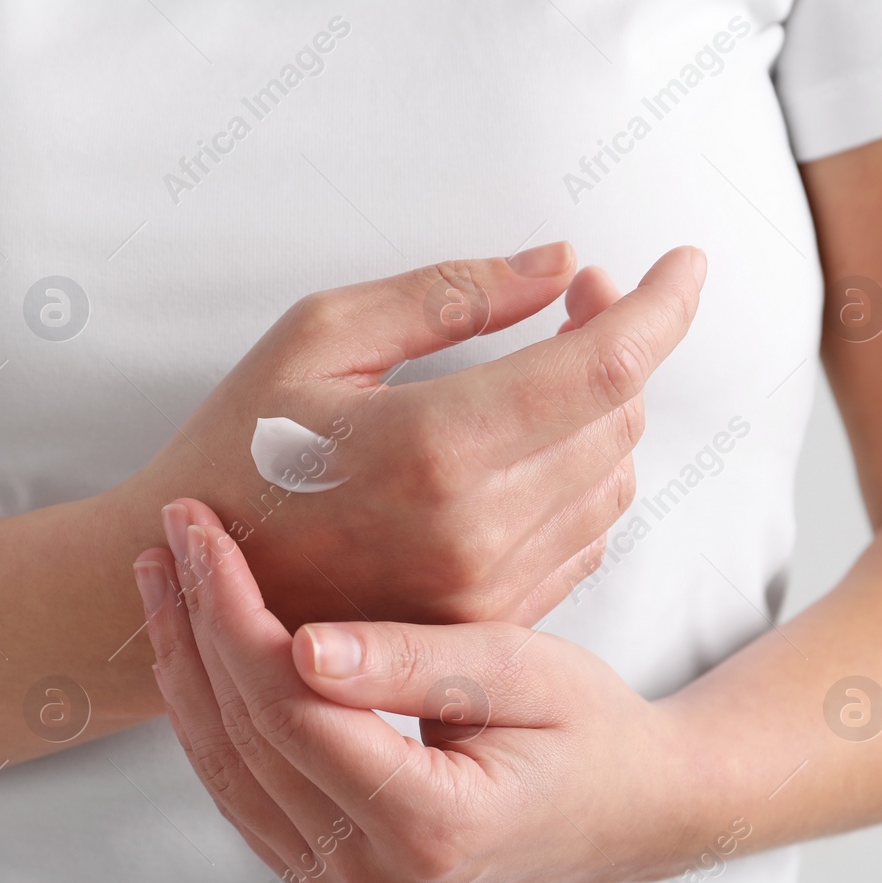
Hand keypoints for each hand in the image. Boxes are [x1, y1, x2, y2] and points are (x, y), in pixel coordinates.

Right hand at [115, 243, 706, 628]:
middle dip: (622, 339)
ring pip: (614, 477)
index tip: (685, 262)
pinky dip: (583, 473)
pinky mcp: (487, 620)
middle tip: (576, 293)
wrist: (195, 585)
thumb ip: (450, 294)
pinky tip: (532, 442)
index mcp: (434, 446)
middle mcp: (477, 529)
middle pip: (620, 415)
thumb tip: (561, 265)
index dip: (664, 303)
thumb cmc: (238, 446)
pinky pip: (586, 535)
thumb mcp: (316, 336)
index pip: (606, 365)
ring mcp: (487, 587)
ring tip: (548, 364)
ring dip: (604, 409)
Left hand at [132, 501, 709, 882]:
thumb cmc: (588, 727)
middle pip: (246, 738)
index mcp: (432, 830)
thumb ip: (412, 660)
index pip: (290, 709)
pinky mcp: (329, 882)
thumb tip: (301, 645)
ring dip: (185, 666)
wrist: (622, 811)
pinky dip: (212, 713)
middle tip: (172, 529)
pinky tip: (193, 644)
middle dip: (196, 623)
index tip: (202, 529)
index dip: (232, 612)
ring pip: (228, 770)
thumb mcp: (521, 671)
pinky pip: (245, 792)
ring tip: (163, 575)